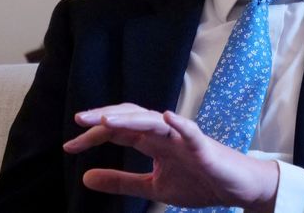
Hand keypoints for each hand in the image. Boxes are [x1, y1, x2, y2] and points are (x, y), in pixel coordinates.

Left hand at [63, 103, 277, 211]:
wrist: (234, 187)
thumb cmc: (197, 181)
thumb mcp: (152, 187)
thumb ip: (121, 182)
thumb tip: (84, 177)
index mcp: (151, 142)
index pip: (118, 133)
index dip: (93, 136)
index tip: (69, 146)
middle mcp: (164, 133)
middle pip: (131, 118)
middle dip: (106, 117)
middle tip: (79, 120)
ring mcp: (183, 137)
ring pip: (154, 120)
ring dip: (131, 119)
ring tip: (108, 121)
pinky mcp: (203, 146)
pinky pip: (190, 131)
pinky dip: (179, 123)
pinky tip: (165, 117)